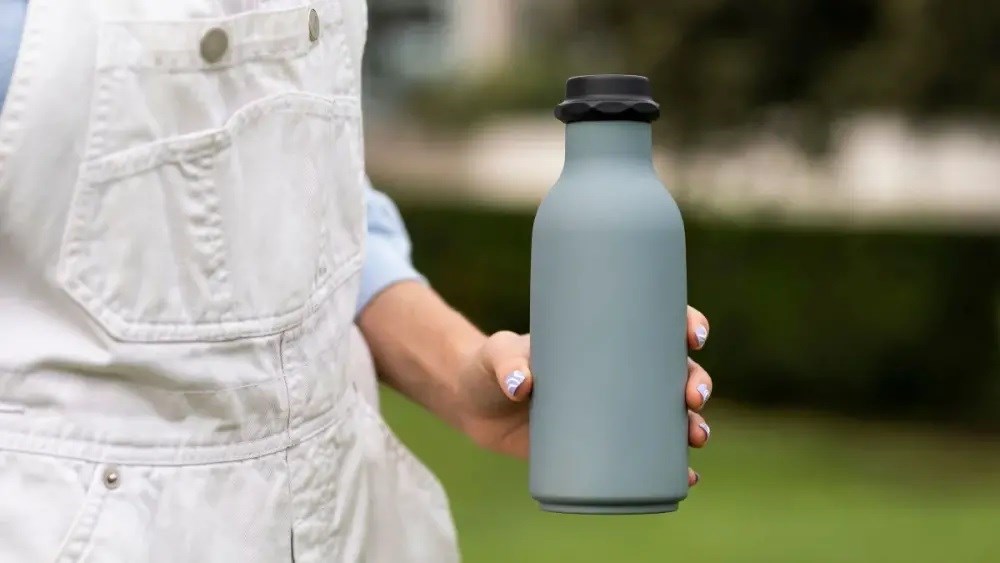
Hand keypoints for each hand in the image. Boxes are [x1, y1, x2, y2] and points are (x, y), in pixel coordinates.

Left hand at [456, 306, 713, 486]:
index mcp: (602, 336)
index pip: (655, 324)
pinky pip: (646, 456)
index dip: (685, 325)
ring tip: (696, 438)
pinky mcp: (598, 445)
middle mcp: (616, 372)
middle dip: (696, 382)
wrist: (472, 405)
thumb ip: (504, 362)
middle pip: (673, 372)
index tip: (694, 334)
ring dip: (694, 425)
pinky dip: (671, 466)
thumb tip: (522, 383)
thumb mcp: (495, 356)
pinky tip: (689, 476)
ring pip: (668, 415)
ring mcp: (610, 410)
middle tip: (693, 397)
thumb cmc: (487, 366)